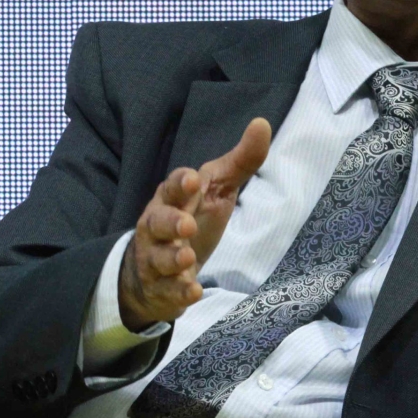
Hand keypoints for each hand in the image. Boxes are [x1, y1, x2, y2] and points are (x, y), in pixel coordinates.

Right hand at [119, 118, 271, 329]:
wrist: (155, 269)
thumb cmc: (190, 218)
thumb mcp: (216, 190)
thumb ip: (240, 161)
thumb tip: (262, 124)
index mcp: (172, 199)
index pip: (172, 187)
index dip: (180, 184)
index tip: (192, 180)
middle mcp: (158, 227)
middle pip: (157, 222)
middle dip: (170, 223)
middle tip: (187, 225)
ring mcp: (156, 259)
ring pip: (158, 259)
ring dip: (172, 259)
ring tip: (188, 259)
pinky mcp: (162, 289)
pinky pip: (167, 292)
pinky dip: (179, 293)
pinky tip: (193, 291)